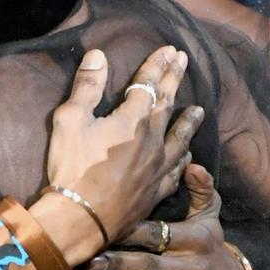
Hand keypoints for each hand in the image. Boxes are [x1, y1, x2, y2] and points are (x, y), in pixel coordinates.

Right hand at [30, 46, 202, 266]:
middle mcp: (152, 140)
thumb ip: (87, 86)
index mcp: (132, 120)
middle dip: (175, 80)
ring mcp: (157, 168)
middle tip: (184, 61)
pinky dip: (185, 159)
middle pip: (168, 104)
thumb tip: (98, 55)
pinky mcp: (155, 192)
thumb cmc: (72, 168)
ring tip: (199, 109)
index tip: (169, 50)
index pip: (148, 84)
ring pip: (180, 138)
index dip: (157, 65)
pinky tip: (188, 156)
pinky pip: (177, 171)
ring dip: (189, 121)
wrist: (80, 219)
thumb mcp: (70, 120)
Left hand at [83, 165, 247, 269]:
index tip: (102, 228)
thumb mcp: (211, 217)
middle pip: (151, 267)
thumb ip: (200, 190)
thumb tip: (191, 161)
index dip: (131, 232)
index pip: (159, 234)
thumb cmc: (211, 247)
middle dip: (118, 265)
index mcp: (196, 240)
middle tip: (89, 263)